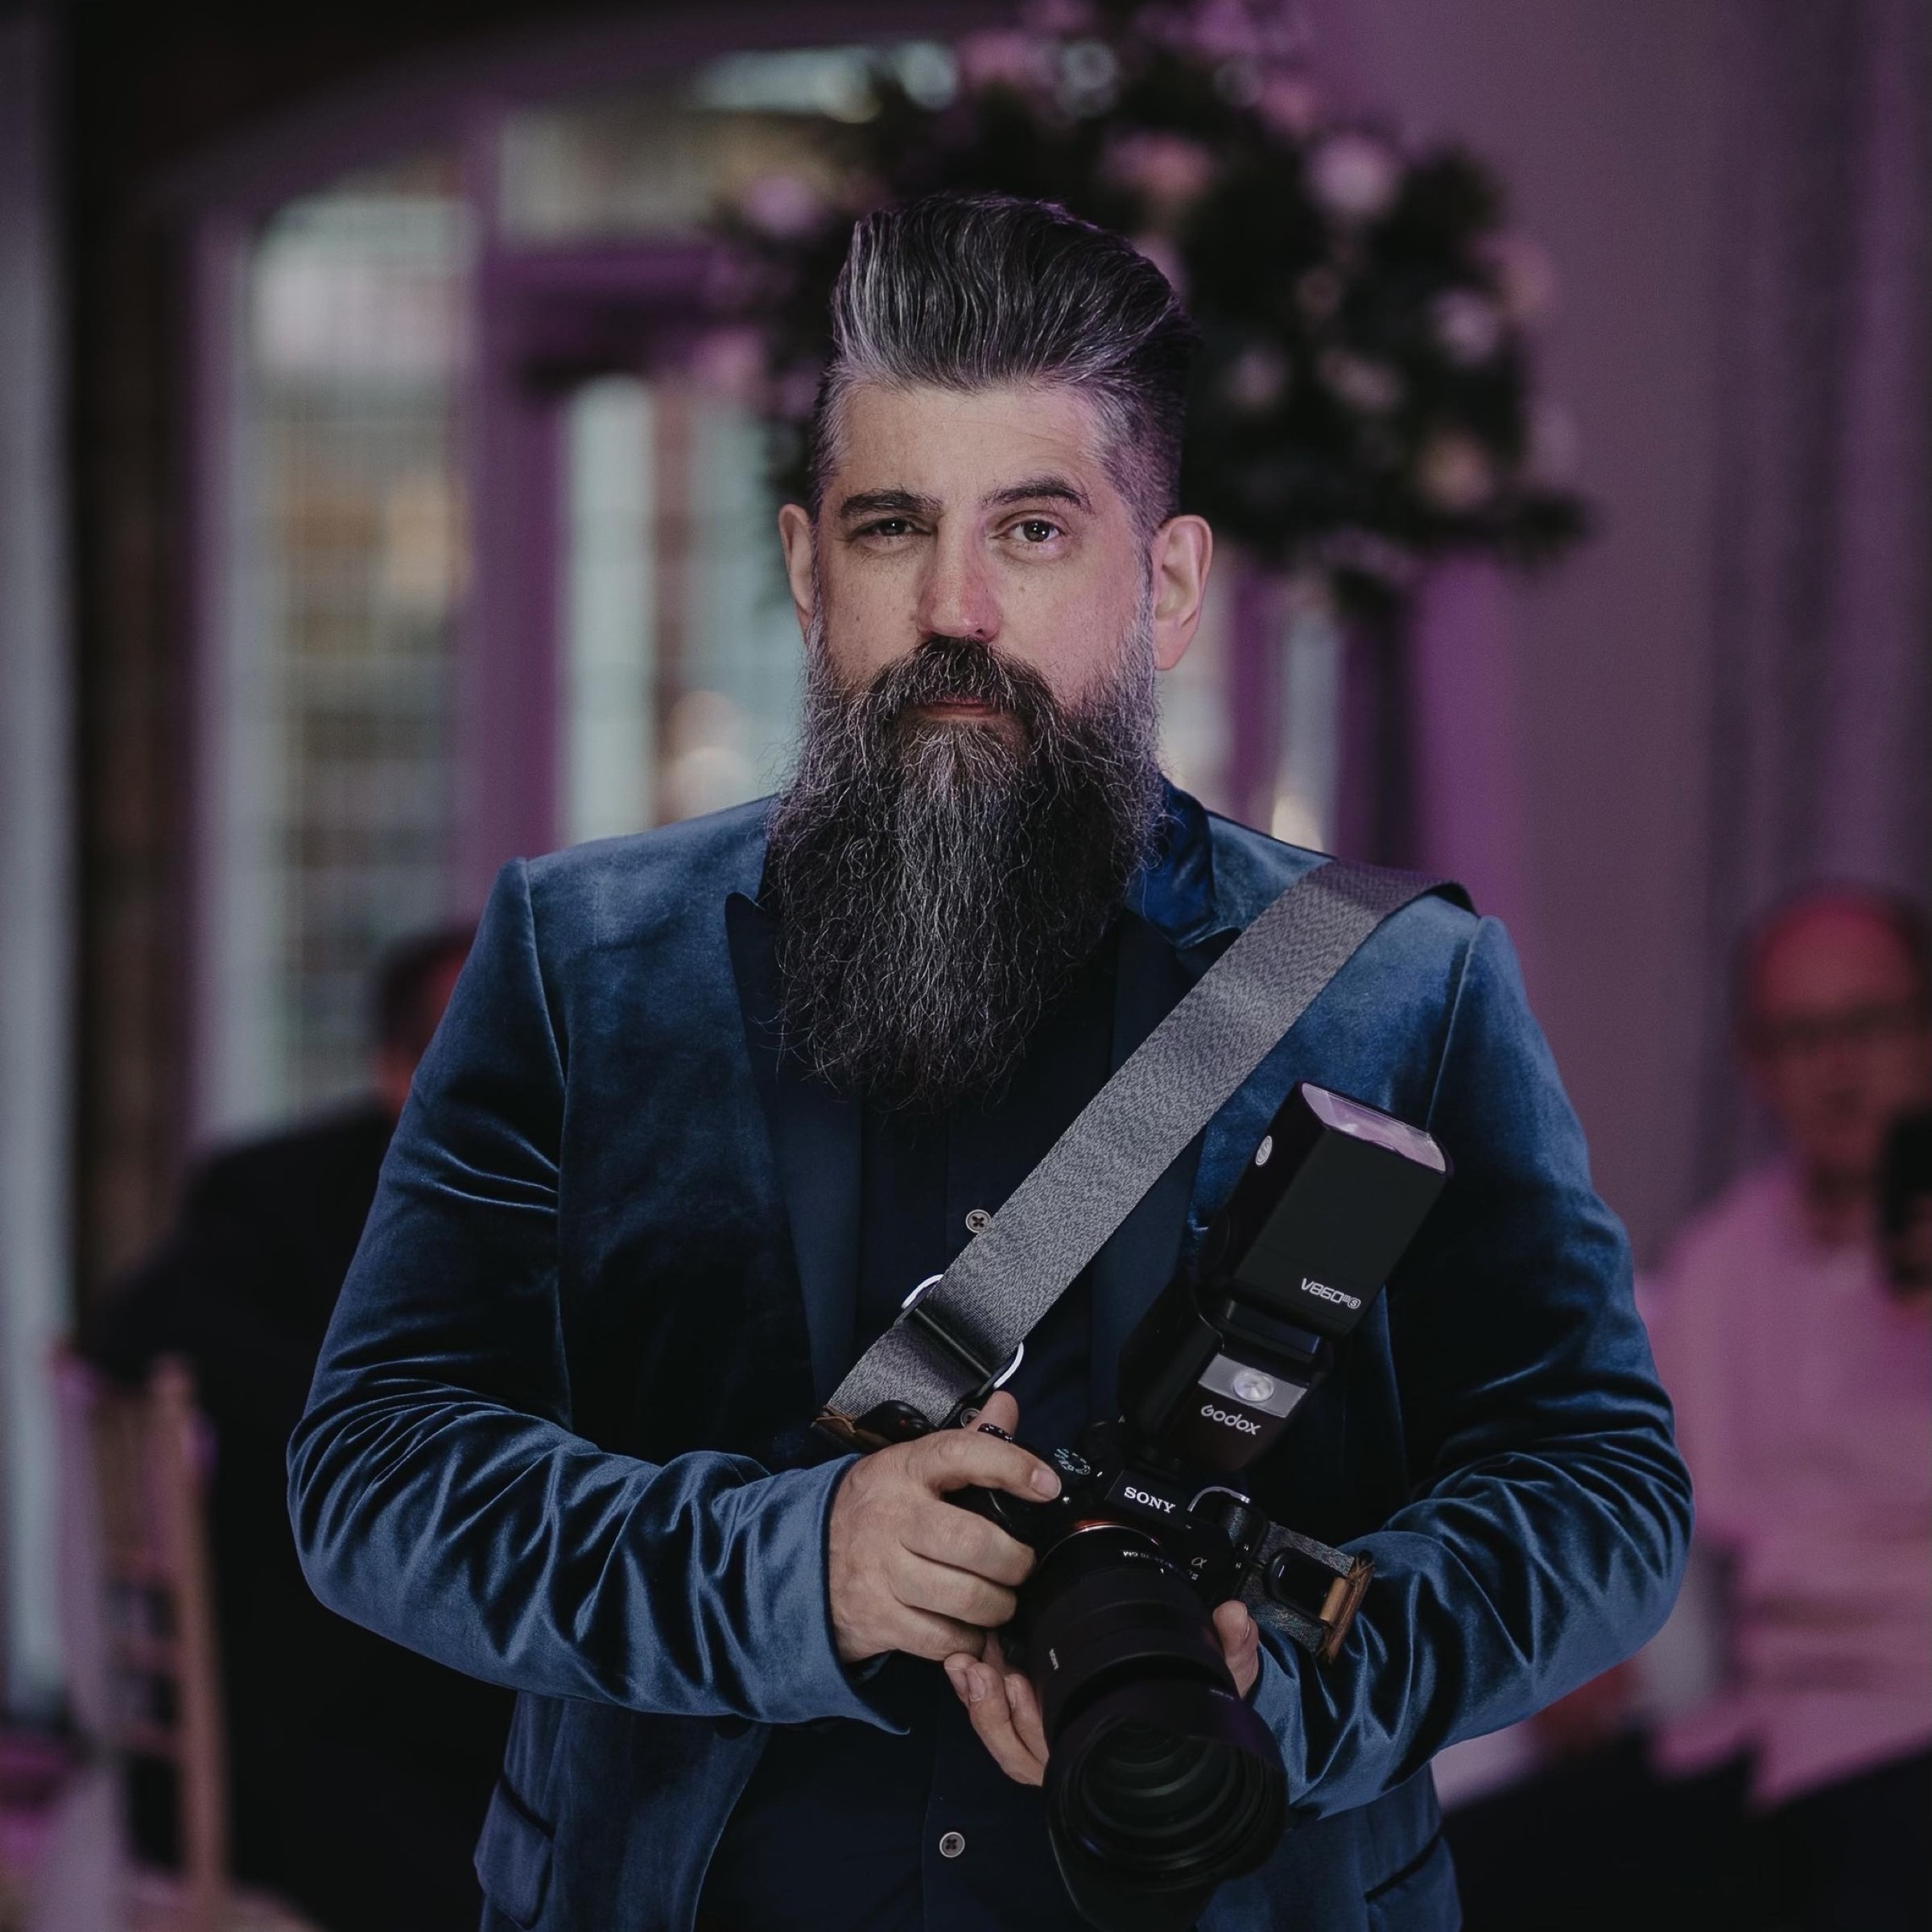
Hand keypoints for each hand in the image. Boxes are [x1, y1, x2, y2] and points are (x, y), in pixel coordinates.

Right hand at [826, 1391, 1058, 1664]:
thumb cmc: (875, 1509)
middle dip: (1014, 1561)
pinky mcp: (878, 1619)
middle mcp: (892, 1517)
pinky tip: (970, 1628)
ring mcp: (882, 1571)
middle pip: (973, 1542)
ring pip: (966, 1597)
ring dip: (998, 1606)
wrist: (802, 1558)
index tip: (1047, 1485)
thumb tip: (1008, 1406)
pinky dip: (969, 1640)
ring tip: (1000, 1600)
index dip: (1012, 1466)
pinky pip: (944, 1639)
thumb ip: (966, 1440)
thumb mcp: (909, 1466)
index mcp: (904, 1469)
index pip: (962, 1454)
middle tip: (1021, 1566)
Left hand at [947, 1599, 1263, 1785]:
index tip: (1016, 1684)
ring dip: (981, 1704)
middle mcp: (1077, 1758)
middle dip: (992, 1712)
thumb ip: (1230, 1652)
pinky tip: (968, 1665)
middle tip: (984, 1668)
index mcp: (1109, 1751)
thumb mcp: (1219, 1680)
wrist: (1192, 1725)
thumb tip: (1236, 1618)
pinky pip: (1001, 1727)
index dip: (1028, 1727)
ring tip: (970, 1663)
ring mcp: (1053, 1744)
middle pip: (1020, 1752)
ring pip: (1004, 1742)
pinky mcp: (1037, 1724)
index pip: (1061, 1756)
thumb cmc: (1194, 1709)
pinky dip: (980, 1699)